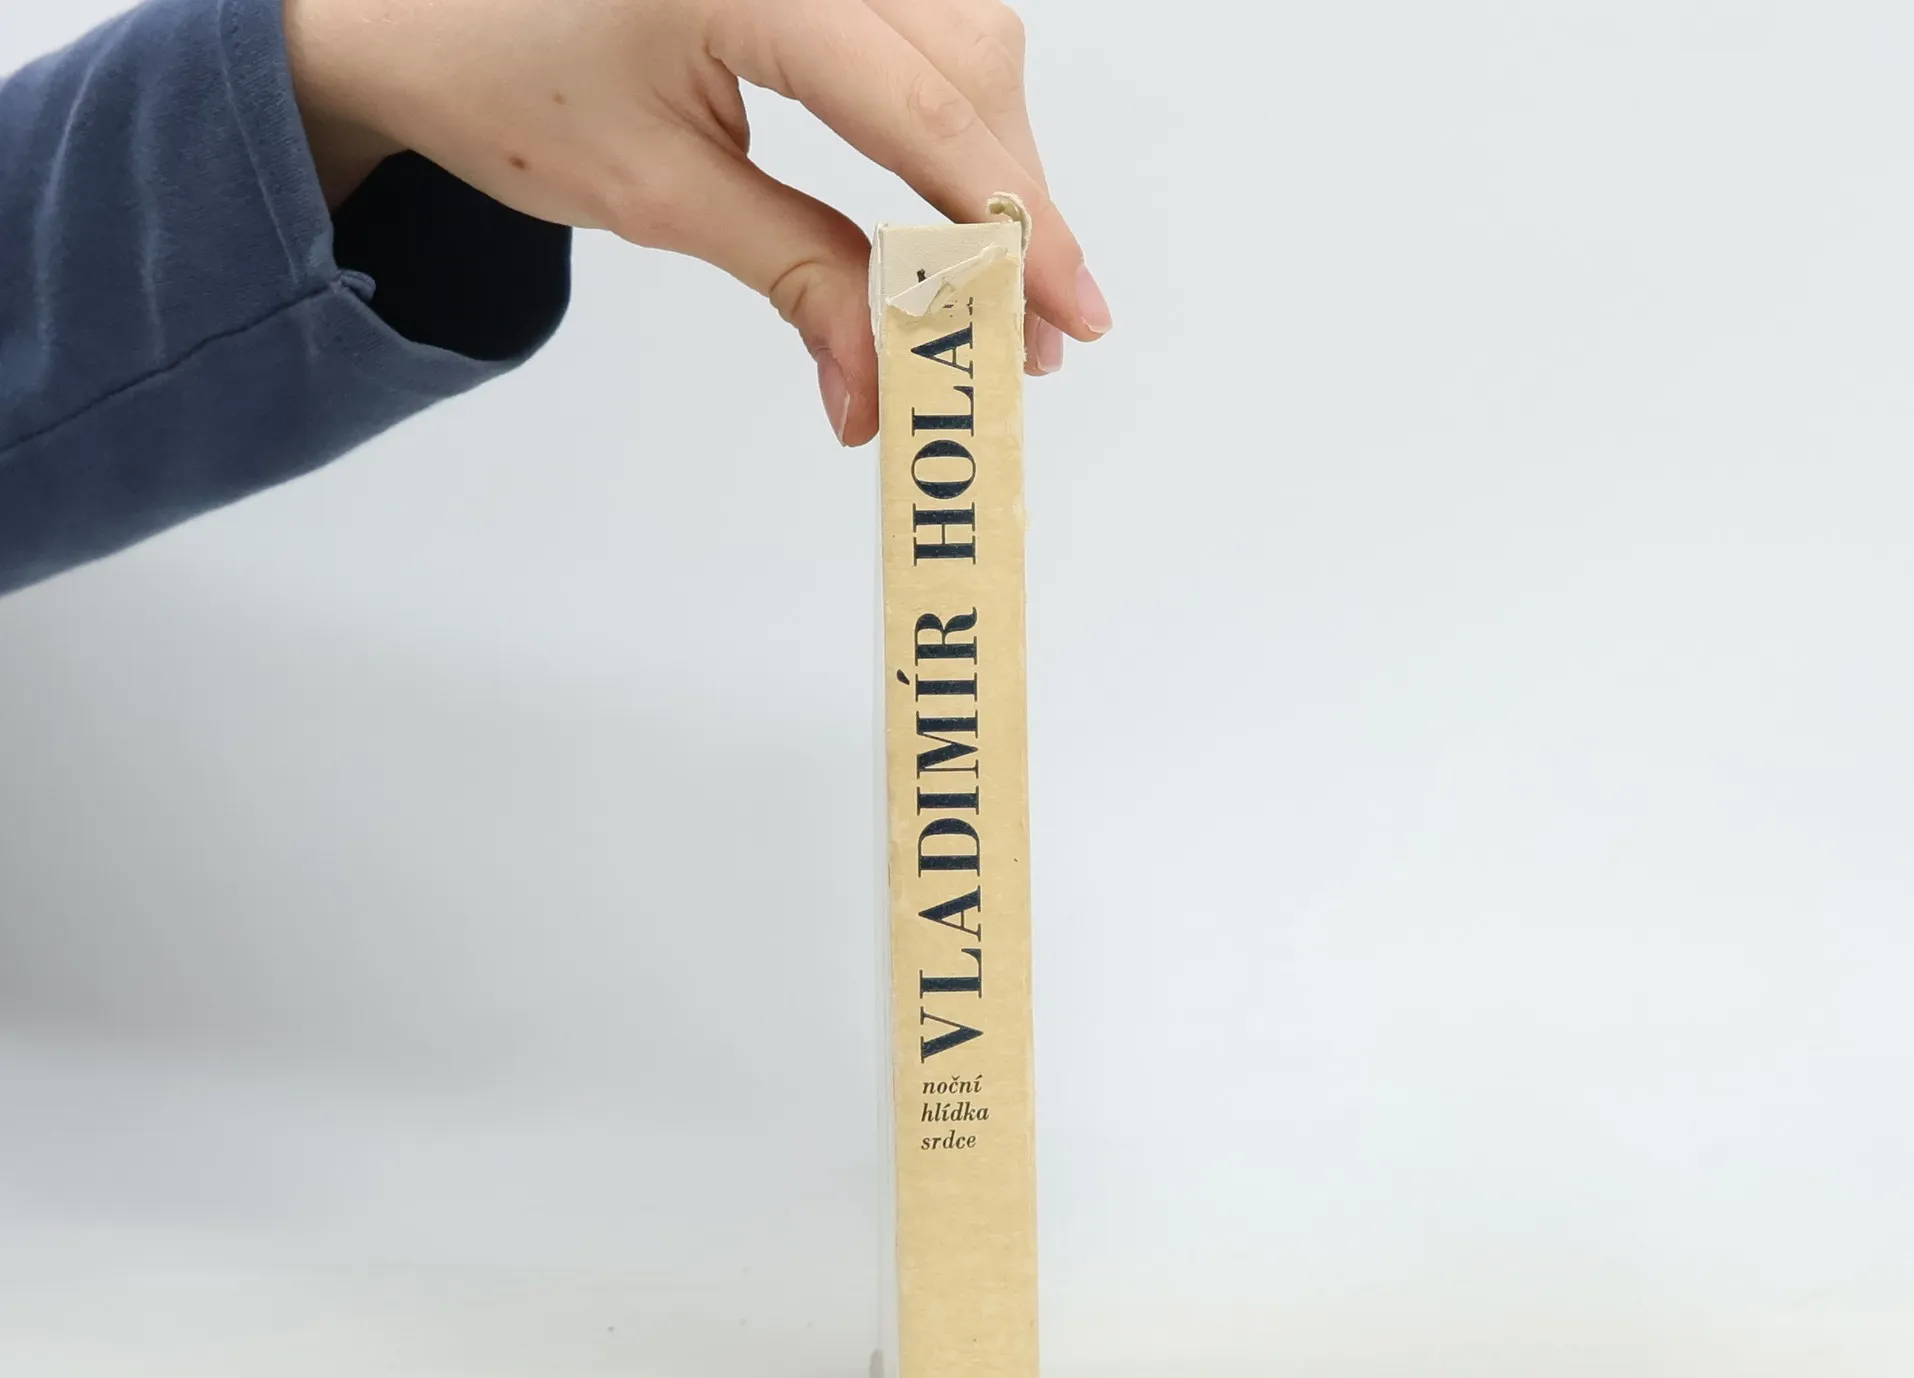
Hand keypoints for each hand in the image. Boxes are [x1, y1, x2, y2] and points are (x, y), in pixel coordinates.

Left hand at [282, 0, 1110, 443]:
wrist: (421, 7)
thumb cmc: (509, 84)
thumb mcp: (661, 198)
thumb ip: (798, 276)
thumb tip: (882, 383)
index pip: (923, 106)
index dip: (1009, 223)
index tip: (1071, 316)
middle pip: (970, 59)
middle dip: (1011, 204)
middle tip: (1034, 333)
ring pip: (967, 34)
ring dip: (993, 159)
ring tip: (995, 278)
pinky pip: (927, 20)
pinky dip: (954, 113)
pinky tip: (956, 192)